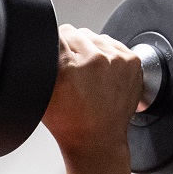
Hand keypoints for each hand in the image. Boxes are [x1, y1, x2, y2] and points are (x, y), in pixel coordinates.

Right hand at [40, 25, 146, 167]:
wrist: (97, 140)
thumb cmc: (69, 123)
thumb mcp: (41, 94)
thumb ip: (40, 63)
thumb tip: (43, 40)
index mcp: (68, 66)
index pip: (57, 33)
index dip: (54, 44)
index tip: (56, 57)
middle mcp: (94, 60)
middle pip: (75, 32)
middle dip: (71, 48)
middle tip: (72, 72)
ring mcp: (116, 60)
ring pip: (94, 36)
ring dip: (89, 50)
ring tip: (87, 75)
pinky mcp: (131, 61)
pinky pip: (112, 44)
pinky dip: (107, 55)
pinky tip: (102, 75)